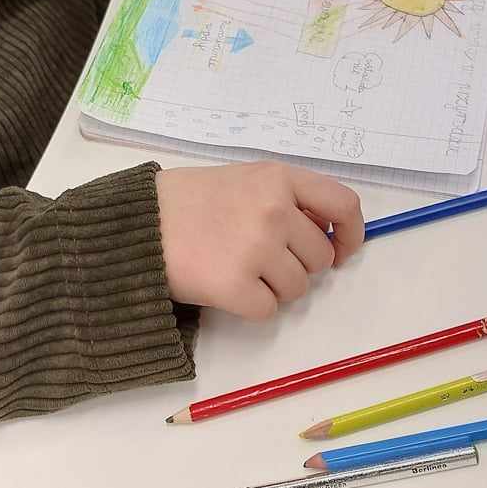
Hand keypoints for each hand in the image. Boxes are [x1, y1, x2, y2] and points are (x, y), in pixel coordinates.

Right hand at [156, 163, 362, 320]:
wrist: (136, 224)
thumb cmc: (188, 201)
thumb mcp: (242, 180)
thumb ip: (284, 198)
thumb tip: (326, 233)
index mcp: (278, 178)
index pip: (343, 204)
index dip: (350, 233)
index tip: (341, 250)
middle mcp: (274, 210)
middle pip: (319, 257)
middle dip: (298, 265)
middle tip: (261, 259)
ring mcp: (257, 248)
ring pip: (297, 288)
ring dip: (274, 287)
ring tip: (237, 268)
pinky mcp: (236, 286)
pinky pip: (268, 309)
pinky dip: (249, 305)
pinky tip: (223, 285)